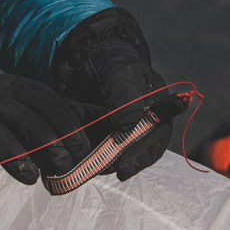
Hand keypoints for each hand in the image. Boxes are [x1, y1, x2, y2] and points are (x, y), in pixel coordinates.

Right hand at [0, 71, 91, 186]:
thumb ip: (26, 119)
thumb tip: (60, 142)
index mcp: (15, 85)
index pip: (54, 100)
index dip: (74, 122)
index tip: (87, 144)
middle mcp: (5, 89)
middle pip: (48, 112)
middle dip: (68, 138)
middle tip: (77, 164)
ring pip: (30, 125)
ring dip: (50, 151)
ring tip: (58, 173)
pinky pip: (2, 142)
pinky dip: (19, 161)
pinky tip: (29, 177)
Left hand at [54, 8, 170, 180]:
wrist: (87, 59)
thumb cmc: (112, 62)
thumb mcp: (121, 74)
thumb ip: (126, 98)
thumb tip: (126, 127)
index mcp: (159, 111)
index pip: (156, 140)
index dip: (141, 157)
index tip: (123, 170)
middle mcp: (143, 127)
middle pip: (134, 154)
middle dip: (114, 162)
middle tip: (95, 168)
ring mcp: (121, 135)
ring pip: (111, 156)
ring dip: (95, 157)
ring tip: (78, 152)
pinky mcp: (101, 138)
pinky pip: (93, 150)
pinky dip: (82, 148)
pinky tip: (70, 141)